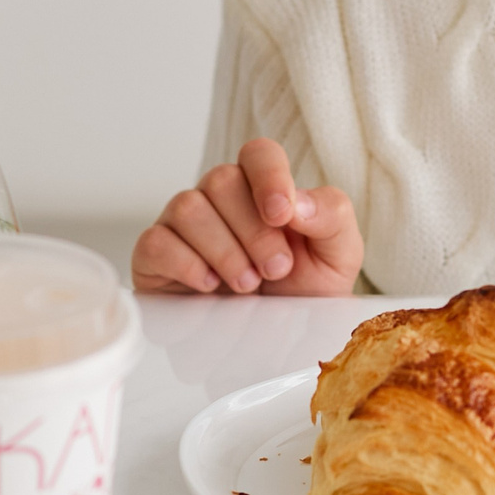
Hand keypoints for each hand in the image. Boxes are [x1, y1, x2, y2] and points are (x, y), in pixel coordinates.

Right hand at [131, 138, 362, 296]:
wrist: (276, 341)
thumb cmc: (304, 290)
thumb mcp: (338, 254)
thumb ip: (331, 215)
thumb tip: (297, 202)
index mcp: (263, 187)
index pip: (258, 153)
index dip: (269, 176)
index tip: (282, 216)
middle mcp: (219, 197)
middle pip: (221, 180)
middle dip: (254, 232)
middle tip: (275, 269)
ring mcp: (183, 224)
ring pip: (188, 207)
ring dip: (224, 251)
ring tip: (247, 285)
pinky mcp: (156, 255)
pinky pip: (156, 242)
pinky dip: (186, 265)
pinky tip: (210, 286)